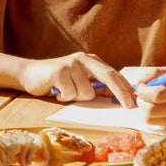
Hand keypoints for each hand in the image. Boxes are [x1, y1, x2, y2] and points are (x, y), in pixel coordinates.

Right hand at [19, 52, 135, 106]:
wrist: (30, 74)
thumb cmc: (58, 81)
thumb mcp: (80, 81)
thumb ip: (96, 86)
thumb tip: (118, 98)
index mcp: (91, 60)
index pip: (113, 74)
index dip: (125, 88)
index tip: (135, 101)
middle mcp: (83, 59)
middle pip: (108, 76)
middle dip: (120, 93)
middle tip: (128, 106)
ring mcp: (71, 64)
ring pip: (87, 92)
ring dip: (77, 98)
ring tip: (66, 92)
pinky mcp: (59, 71)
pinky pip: (71, 93)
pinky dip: (64, 97)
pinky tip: (57, 91)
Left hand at [135, 65, 165, 129]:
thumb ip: (156, 73)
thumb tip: (137, 83)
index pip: (156, 95)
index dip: (142, 91)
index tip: (141, 87)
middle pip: (151, 112)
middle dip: (141, 103)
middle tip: (143, 96)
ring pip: (153, 121)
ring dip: (147, 111)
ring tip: (154, 103)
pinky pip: (162, 126)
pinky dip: (158, 118)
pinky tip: (165, 110)